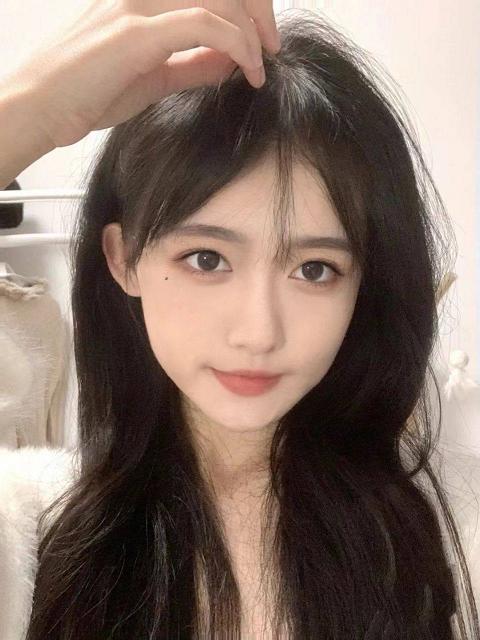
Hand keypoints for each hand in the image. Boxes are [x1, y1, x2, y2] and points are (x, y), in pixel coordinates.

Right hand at [3, 0, 279, 148]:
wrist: (41, 109)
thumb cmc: (86, 94)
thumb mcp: (154, 78)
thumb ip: (192, 65)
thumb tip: (230, 62)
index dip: (246, 4)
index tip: (262, 42)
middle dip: (258, 10)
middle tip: (271, 49)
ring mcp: (136, 6)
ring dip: (252, 29)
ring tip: (261, 65)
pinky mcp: (134, 32)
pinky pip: (203, 24)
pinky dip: (237, 45)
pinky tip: (248, 70)